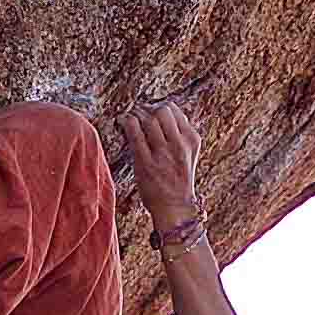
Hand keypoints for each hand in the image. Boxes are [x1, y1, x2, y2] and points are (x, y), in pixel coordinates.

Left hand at [115, 98, 206, 234]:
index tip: (151, 111)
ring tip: (130, 118)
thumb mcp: (187, 154)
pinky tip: (123, 122)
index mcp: (191, 140)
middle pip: (162, 111)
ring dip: (136, 115)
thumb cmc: (178, 180)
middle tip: (139, 113)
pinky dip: (127, 123)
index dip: (159, 106)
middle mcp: (180, 145)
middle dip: (147, 109)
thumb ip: (178, 134)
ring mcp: (163, 154)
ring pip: (149, 119)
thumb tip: (159, 112)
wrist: (175, 208)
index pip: (174, 110)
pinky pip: (135, 133)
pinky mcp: (146, 163)